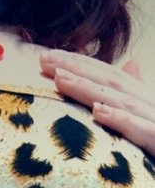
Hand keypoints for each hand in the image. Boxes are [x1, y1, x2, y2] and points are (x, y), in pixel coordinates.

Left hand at [40, 49, 154, 156]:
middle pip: (110, 83)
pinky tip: (97, 111)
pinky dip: (119, 119)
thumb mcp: (150, 120)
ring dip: (88, 89)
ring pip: (120, 101)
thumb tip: (130, 63)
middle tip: (43, 60)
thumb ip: (136, 100)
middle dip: (76, 69)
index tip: (48, 57)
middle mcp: (150, 105)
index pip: (109, 76)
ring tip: (59, 79)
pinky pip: (140, 130)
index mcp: (145, 101)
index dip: (79, 64)